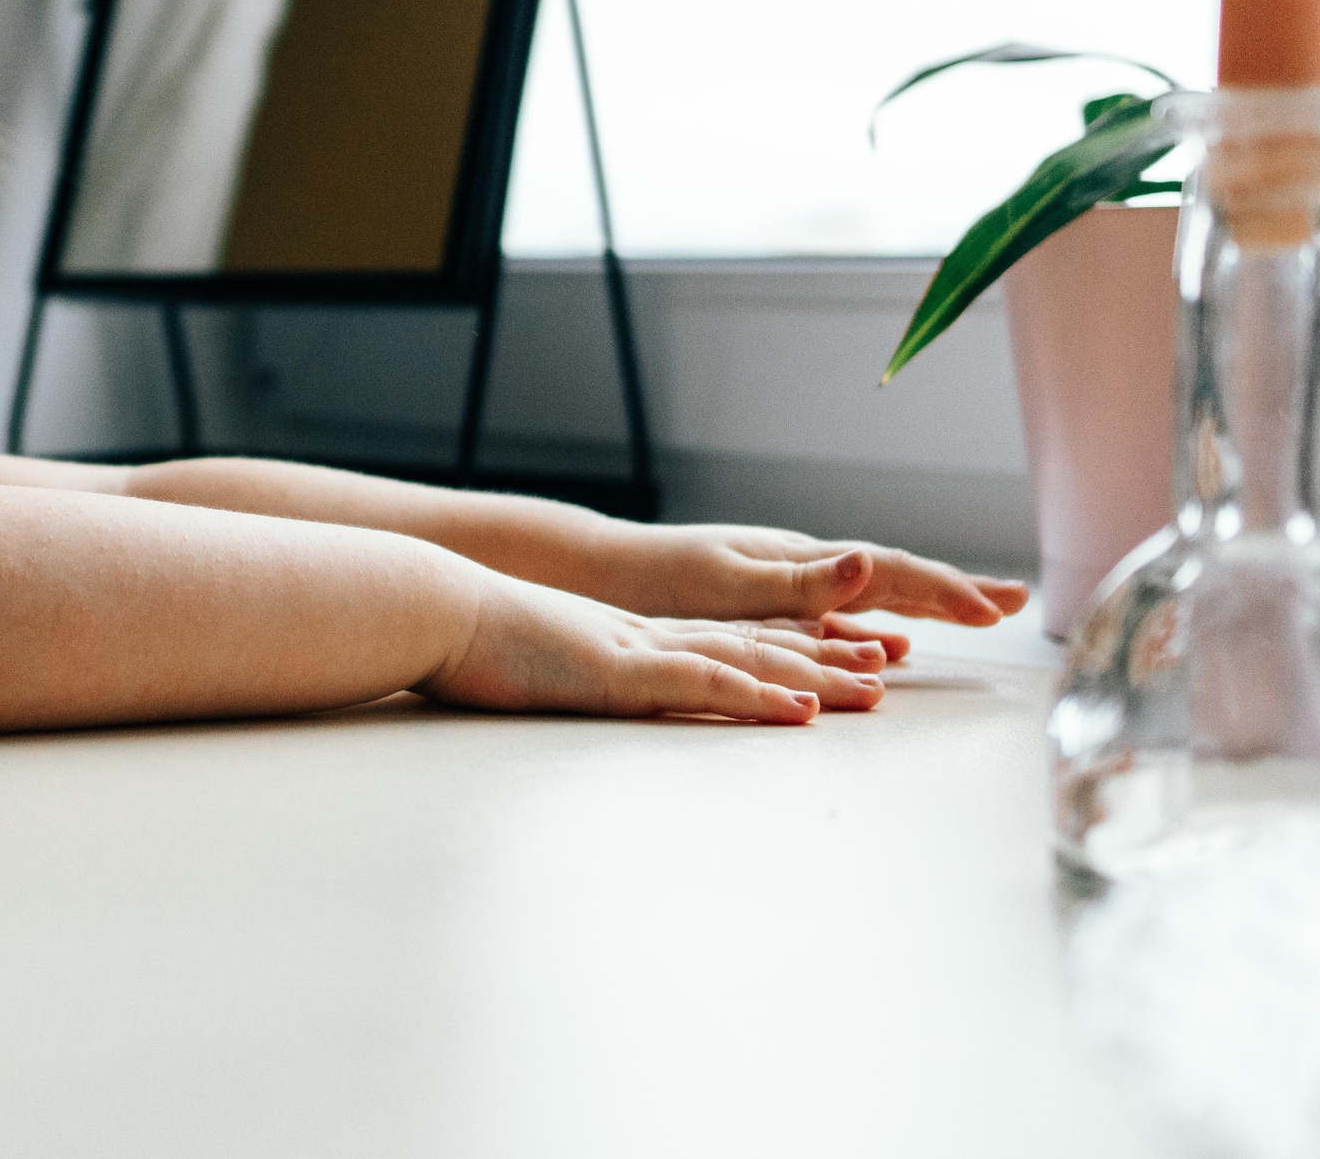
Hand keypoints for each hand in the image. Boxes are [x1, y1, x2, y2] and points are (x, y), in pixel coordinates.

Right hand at [419, 577, 888, 723]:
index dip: (784, 649)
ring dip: (814, 677)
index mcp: (630, 640)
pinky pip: (701, 685)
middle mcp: (648, 639)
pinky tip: (799, 711)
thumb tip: (568, 684)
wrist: (433, 608)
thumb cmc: (469, 641)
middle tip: (885, 671)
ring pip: (747, 662)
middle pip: (753, 648)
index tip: (833, 657)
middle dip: (824, 660)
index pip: (725, 642)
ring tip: (873, 691)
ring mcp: (638, 651)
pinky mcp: (619, 673)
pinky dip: (756, 696)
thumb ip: (565, 672)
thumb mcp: (534, 663)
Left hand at [590, 522, 1028, 634]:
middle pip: (894, 577)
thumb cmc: (656, 580)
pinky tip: (888, 650)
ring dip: (923, 609)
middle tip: (1015, 600)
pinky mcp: (763, 610)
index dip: (948, 588)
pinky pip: (836, 623)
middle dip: (954, 590)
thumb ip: (800, 580)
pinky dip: (872, 633)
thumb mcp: (729, 582)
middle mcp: (800, 568)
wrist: (600, 576)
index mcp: (801, 559)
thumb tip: (871, 562)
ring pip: (872, 598)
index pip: (893, 569)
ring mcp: (785, 587)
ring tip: (971, 616)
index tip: (1000, 606)